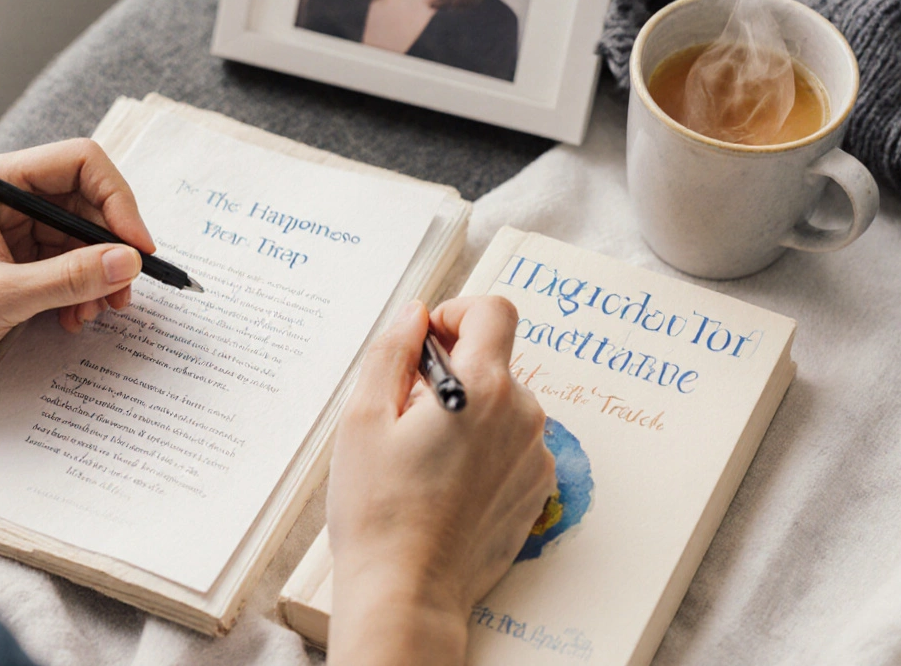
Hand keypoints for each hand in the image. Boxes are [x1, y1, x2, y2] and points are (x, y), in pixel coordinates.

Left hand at [0, 138, 155, 401]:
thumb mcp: (1, 297)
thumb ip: (69, 278)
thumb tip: (129, 262)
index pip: (77, 163)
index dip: (117, 199)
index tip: (138, 245)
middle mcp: (6, 199)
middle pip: (87, 201)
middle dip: (112, 245)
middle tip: (127, 288)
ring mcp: (14, 232)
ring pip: (84, 238)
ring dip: (100, 275)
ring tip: (97, 311)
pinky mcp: (19, 265)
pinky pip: (71, 266)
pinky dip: (83, 291)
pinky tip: (75, 318)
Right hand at [327, 296, 555, 665]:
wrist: (408, 590)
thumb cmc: (378, 510)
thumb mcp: (364, 417)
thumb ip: (392, 351)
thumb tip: (415, 315)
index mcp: (483, 389)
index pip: (494, 310)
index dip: (457, 313)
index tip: (428, 341)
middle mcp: (522, 416)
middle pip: (495, 360)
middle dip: (452, 370)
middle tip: (406, 411)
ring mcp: (534, 456)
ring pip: (502, 405)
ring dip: (468, 412)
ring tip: (422, 456)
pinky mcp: (536, 490)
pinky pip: (511, 444)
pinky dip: (482, 448)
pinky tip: (445, 482)